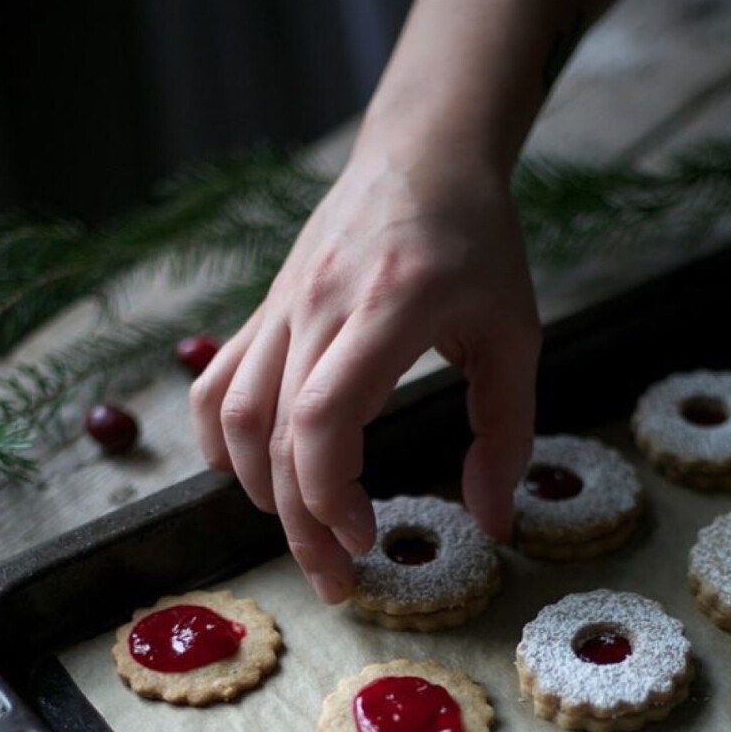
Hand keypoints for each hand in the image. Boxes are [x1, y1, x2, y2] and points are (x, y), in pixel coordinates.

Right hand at [191, 136, 540, 602]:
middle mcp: (318, 306)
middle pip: (272, 434)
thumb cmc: (478, 243)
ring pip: (229, 413)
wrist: (424, 151)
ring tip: (303, 533)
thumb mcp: (516, 334)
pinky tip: (251, 475)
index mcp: (385, 309)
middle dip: (298, 523)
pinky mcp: (265, 309)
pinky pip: (215, 382)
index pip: (320, 418)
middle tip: (337, 580)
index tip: (367, 538)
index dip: (328, 495)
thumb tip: (493, 523)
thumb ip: (507, 433)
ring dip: (256, 490)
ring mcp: (280, 305)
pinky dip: (219, 440)